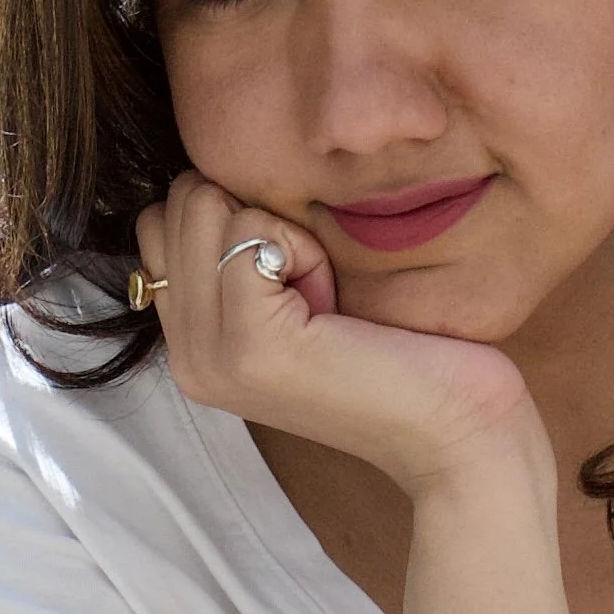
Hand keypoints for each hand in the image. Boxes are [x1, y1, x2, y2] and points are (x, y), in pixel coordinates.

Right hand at [134, 173, 545, 499]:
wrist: (456, 433)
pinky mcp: (251, 344)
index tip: (292, 274)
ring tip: (323, 297)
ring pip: (207, 209)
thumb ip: (240, 260)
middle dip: (254, 217)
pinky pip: (251, 233)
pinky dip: (305, 249)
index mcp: (190, 346)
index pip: (158, 223)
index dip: (231, 216)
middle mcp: (186, 358)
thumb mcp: (297, 302)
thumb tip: (215, 180)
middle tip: (313, 286)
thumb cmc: (400, 354)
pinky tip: (334, 302)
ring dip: (280, 230)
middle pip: (177, 205)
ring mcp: (211, 356)